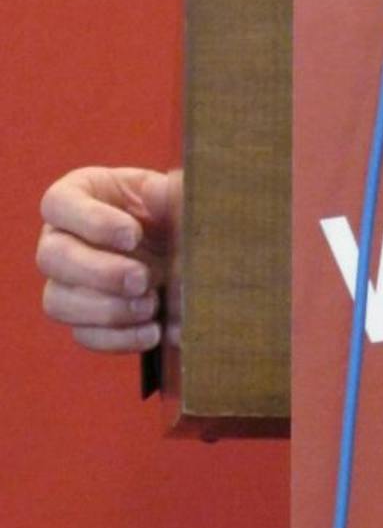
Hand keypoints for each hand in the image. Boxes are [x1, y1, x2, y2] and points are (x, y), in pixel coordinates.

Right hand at [37, 166, 174, 353]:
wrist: (183, 247)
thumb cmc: (169, 208)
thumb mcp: (172, 192)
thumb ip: (171, 191)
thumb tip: (164, 190)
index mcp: (75, 197)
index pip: (58, 203)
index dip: (92, 222)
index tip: (133, 236)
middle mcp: (59, 239)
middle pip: (53, 258)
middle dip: (99, 272)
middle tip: (141, 279)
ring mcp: (64, 282)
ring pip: (59, 302)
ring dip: (106, 309)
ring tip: (150, 305)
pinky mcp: (81, 318)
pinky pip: (83, 335)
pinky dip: (117, 337)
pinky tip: (151, 332)